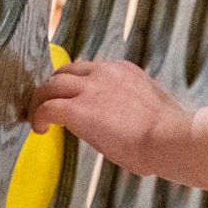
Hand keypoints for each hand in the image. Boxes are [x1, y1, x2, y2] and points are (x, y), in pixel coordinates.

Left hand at [27, 59, 190, 176]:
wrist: (169, 138)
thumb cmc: (168, 134)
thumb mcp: (151, 108)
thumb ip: (133, 106)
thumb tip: (129, 123)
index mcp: (124, 71)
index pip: (90, 70)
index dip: (76, 85)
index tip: (74, 99)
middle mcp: (104, 73)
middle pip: (65, 72)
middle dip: (55, 88)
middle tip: (49, 105)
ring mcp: (90, 88)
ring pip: (50, 85)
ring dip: (41, 101)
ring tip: (38, 118)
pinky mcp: (77, 109)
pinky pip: (46, 107)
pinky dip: (38, 117)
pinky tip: (40, 129)